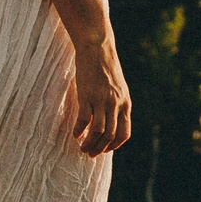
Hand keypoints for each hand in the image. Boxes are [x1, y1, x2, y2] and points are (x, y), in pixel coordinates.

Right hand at [69, 38, 131, 155]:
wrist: (97, 47)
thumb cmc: (105, 67)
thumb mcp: (118, 87)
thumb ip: (116, 103)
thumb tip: (111, 120)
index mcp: (125, 103)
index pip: (124, 133)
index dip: (114, 145)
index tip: (105, 150)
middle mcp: (116, 104)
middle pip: (110, 135)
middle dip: (99, 148)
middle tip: (90, 153)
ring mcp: (102, 100)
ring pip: (97, 132)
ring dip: (89, 143)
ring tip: (82, 147)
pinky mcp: (87, 95)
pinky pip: (84, 120)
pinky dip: (79, 130)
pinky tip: (75, 133)